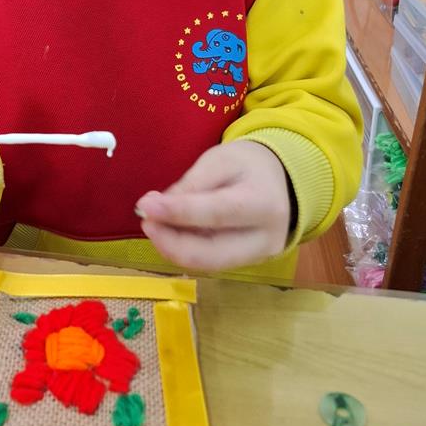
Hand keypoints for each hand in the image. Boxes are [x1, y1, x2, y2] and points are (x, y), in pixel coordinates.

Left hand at [135, 141, 291, 271]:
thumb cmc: (248, 165)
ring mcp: (258, 258)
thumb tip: (155, 208)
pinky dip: (184, 250)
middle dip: (170, 242)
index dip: (176, 213)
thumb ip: (191, 184)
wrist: (280, 181)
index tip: (145, 206)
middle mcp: (267, 239)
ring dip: (173, 248)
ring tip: (154, 224)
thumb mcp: (220, 160)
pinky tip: (171, 232)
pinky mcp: (247, 265)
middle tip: (145, 221)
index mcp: (264, 203)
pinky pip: (210, 262)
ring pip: (207, 264)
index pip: (216, 213)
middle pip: (211, 254)